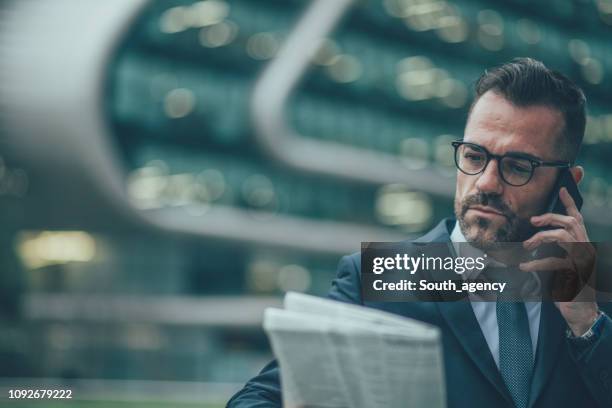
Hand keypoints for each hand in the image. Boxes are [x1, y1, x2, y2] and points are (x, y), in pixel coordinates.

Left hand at [519, 187, 597, 335]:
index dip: (570, 203)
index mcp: (583, 245)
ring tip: (526, 245)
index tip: (562, 189)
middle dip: (550, 217)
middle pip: (571, 222)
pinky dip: (536, 263)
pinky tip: (524, 267)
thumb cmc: (569, 289)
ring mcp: (583, 261)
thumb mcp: (560, 267)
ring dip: (541, 237)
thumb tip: (530, 242)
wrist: (581, 314)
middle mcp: (586, 250)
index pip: (577, 219)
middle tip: (533, 221)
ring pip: (564, 236)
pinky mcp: (576, 274)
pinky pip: (554, 262)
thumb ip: (552, 252)